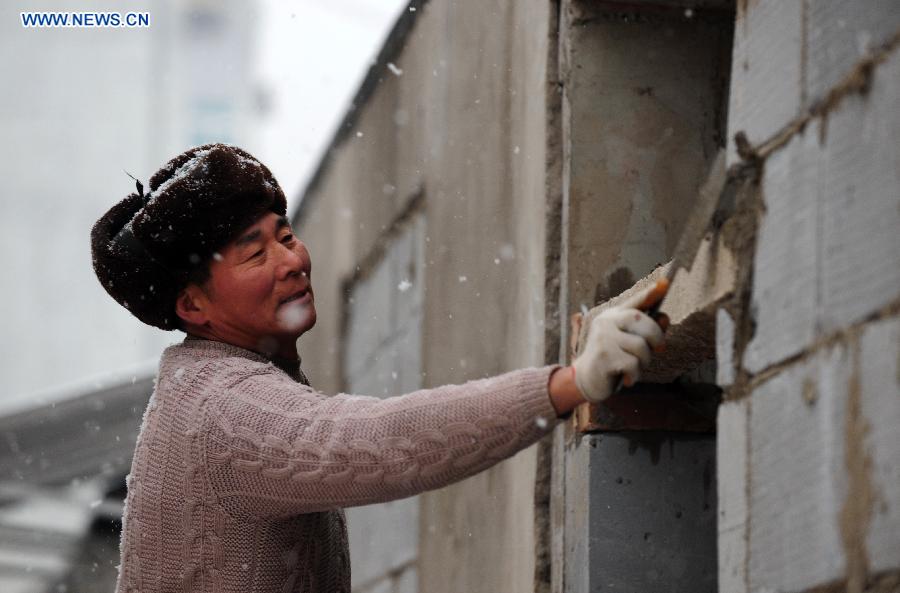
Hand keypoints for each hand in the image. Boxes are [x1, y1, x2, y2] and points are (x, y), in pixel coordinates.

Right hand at [571, 284, 666, 402]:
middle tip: (658, 350)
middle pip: (641, 320)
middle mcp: (606, 322)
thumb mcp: (632, 343)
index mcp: (614, 315)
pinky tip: (627, 378)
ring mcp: (603, 338)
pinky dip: (635, 374)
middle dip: (656, 337)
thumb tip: (665, 317)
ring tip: (635, 368)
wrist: (587, 379)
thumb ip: (648, 331)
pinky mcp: (603, 356)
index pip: (635, 301)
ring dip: (644, 361)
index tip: (665, 282)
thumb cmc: (614, 359)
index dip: (650, 293)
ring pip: (640, 346)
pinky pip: (632, 364)